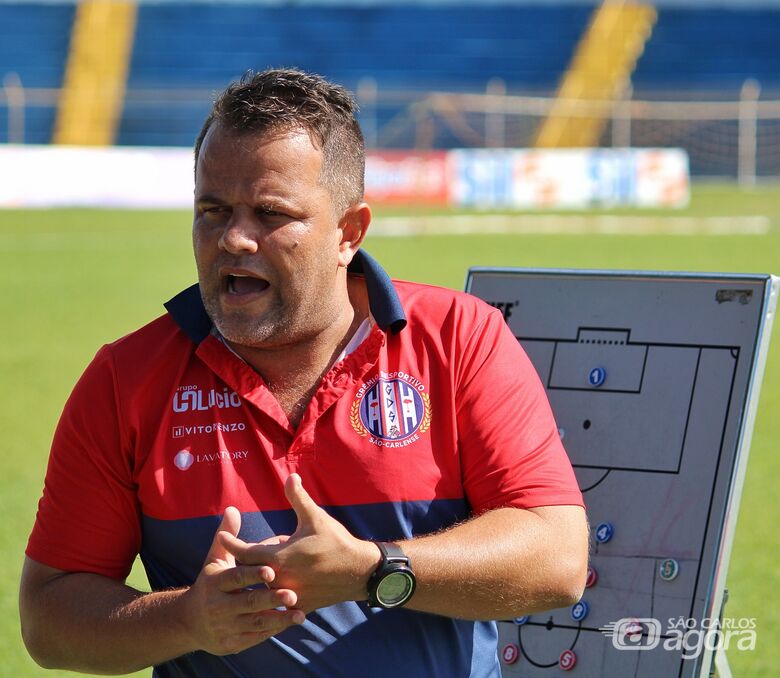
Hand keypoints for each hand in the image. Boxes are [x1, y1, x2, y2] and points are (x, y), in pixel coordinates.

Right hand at [180, 506, 304, 654]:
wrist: (189, 622)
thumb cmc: (210, 583)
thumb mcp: (215, 560)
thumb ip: (226, 538)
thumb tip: (233, 509)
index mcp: (215, 583)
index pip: (236, 577)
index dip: (253, 574)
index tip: (272, 570)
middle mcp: (217, 606)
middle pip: (247, 602)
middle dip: (270, 599)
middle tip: (293, 594)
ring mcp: (224, 627)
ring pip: (254, 623)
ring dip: (278, 619)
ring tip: (300, 613)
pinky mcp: (231, 644)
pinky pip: (255, 637)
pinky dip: (272, 631)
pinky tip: (290, 622)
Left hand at [220, 474, 380, 611]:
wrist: (358, 572)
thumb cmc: (336, 542)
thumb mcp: (315, 517)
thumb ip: (298, 497)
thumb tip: (291, 476)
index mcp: (279, 557)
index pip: (244, 552)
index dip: (231, 543)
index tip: (221, 537)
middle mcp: (279, 579)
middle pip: (251, 569)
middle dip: (253, 555)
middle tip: (269, 543)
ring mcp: (288, 595)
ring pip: (266, 582)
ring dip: (268, 571)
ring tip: (287, 558)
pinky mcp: (298, 605)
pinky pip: (279, 597)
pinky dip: (280, 586)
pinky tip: (291, 577)